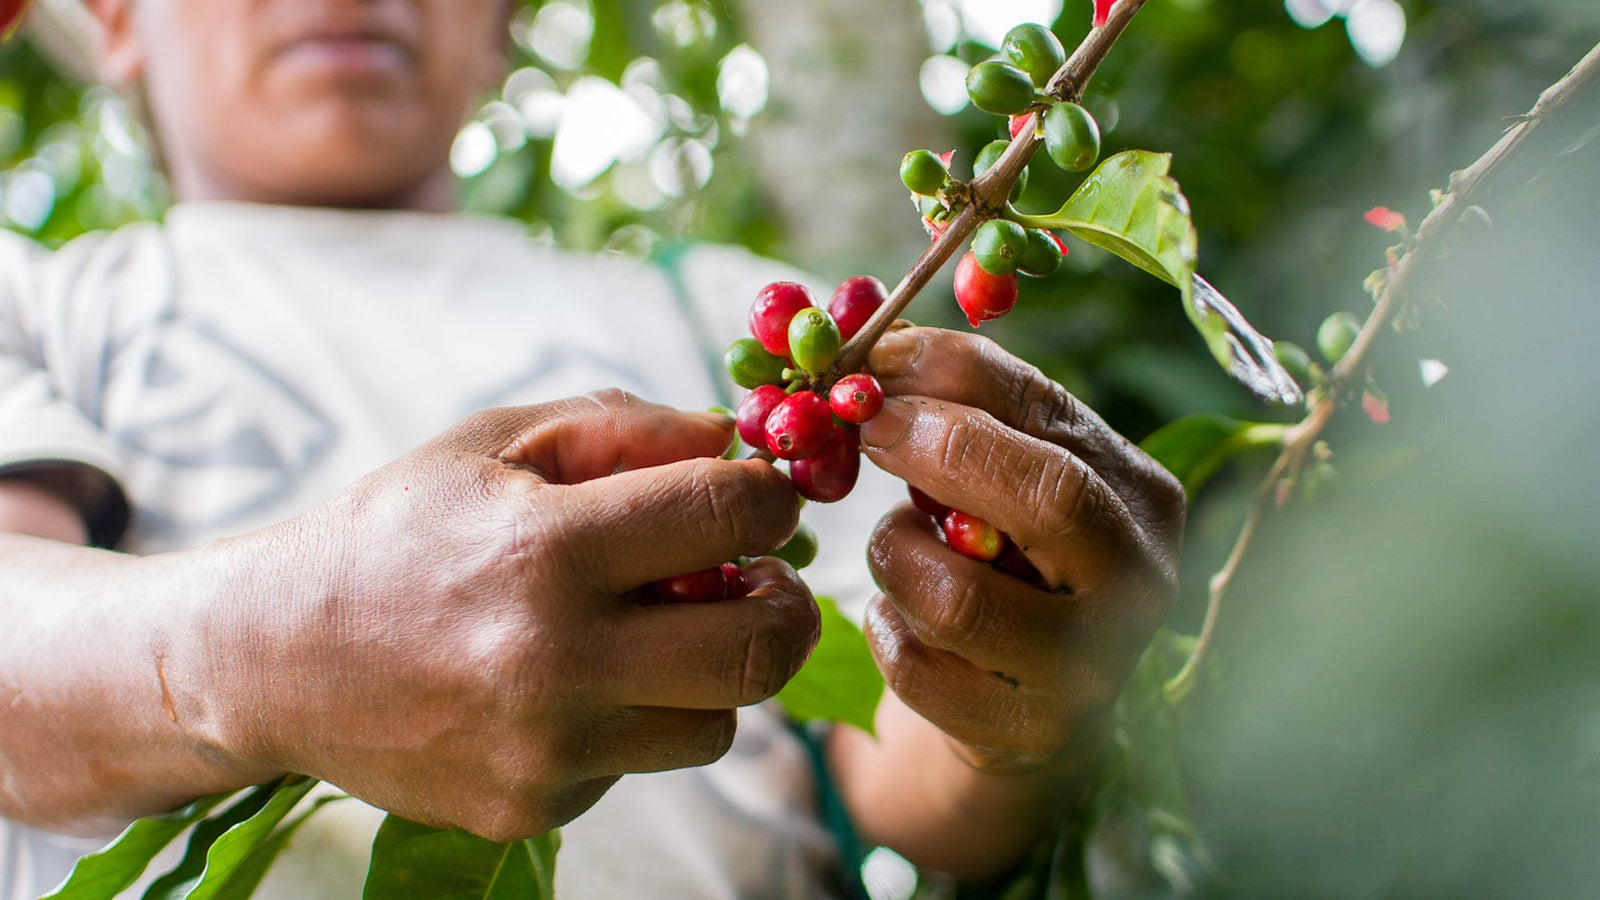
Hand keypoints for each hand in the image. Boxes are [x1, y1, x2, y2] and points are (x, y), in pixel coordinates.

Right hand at [190, 390, 816, 840]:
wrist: (271, 657)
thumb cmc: (395, 532)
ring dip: (712, 672)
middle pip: (758, 646)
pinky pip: (641, 760)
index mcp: (546, 547)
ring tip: (659, 633)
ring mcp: (545, 748)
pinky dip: (634, 718)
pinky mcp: (531, 807)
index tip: (769, 497)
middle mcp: (553, 657)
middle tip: (771, 583)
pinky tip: (575, 683)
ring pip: (717, 722)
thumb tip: (735, 443)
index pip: (728, 514)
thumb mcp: (494, 443)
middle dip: (790, 605)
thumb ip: (622, 427)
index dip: (774, 496)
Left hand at [859, 328, 1183, 770]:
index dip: (948, 376)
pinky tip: (897, 616)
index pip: (1049, 410)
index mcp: (1143, 495)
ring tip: (898, 545)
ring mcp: (1094, 668)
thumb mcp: (1013, 473)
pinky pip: (921, 673)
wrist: (1033, 694)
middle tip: (866, 430)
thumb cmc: (1012, 556)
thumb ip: (970, 410)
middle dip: (938, 450)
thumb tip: (880, 346)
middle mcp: (1140, 581)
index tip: (873, 364)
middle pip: (1046, 498)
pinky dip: (887, 632)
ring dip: (897, 556)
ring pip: (961, 598)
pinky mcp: (1034, 734)